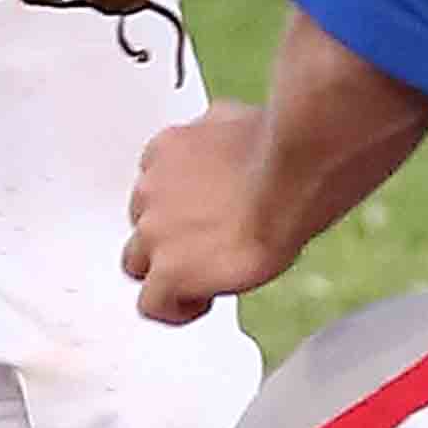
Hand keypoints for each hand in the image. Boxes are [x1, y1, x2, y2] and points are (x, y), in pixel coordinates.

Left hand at [125, 103, 299, 325]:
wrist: (288, 179)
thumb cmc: (277, 148)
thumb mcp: (236, 119)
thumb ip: (217, 131)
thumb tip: (226, 131)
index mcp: (166, 150)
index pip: (153, 186)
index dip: (178, 207)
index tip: (201, 216)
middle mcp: (151, 190)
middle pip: (144, 225)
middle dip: (172, 238)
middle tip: (210, 246)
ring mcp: (156, 233)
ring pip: (139, 264)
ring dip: (168, 271)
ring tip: (207, 277)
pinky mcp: (169, 272)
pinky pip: (153, 305)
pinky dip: (175, 308)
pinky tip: (203, 301)